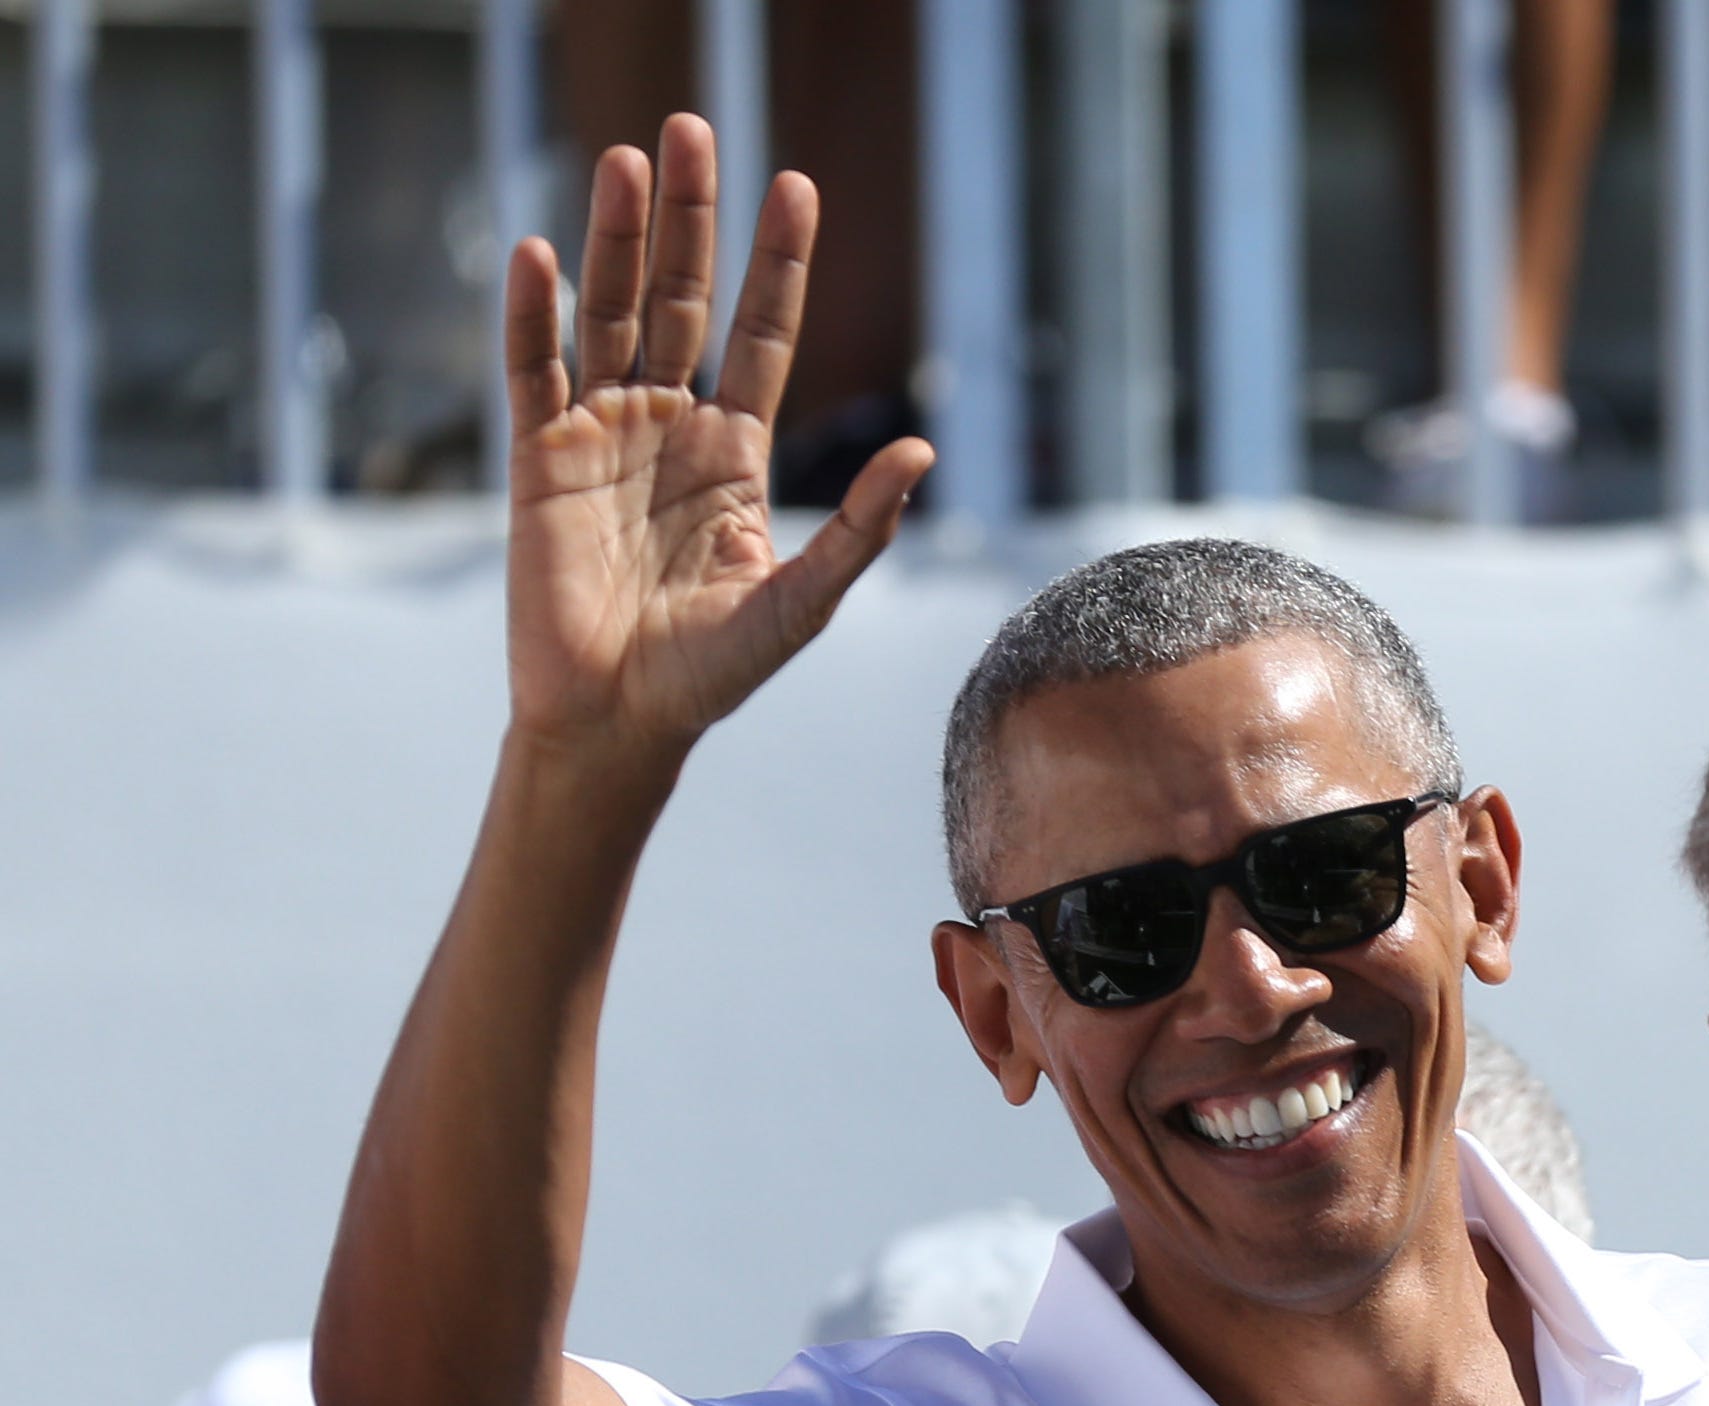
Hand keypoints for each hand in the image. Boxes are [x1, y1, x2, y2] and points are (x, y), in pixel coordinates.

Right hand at [500, 115, 928, 765]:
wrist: (618, 723)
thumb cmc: (710, 675)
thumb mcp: (799, 602)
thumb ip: (859, 529)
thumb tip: (924, 453)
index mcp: (734, 453)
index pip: (759, 333)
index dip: (776, 262)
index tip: (794, 185)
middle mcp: (669, 427)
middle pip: (682, 298)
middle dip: (691, 216)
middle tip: (691, 127)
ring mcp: (601, 435)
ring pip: (610, 313)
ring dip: (616, 238)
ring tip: (626, 160)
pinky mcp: (538, 459)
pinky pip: (532, 371)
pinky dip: (533, 314)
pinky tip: (538, 253)